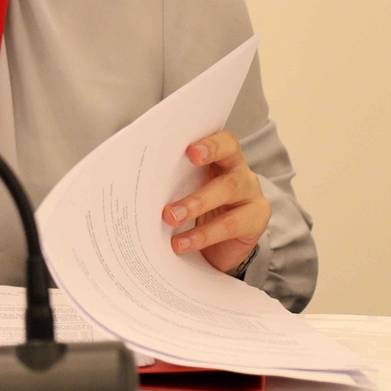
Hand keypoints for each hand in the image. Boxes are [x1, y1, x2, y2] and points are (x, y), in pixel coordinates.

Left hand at [163, 130, 269, 273]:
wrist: (218, 248)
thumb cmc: (196, 211)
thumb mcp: (183, 192)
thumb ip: (170, 182)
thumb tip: (135, 183)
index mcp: (222, 159)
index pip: (224, 142)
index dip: (210, 144)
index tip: (190, 151)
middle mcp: (240, 172)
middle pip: (229, 162)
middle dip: (198, 172)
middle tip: (174, 190)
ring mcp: (251, 195)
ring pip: (228, 190)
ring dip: (196, 204)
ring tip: (170, 218)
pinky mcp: (256, 220)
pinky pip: (231, 224)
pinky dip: (203, 235)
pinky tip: (182, 243)